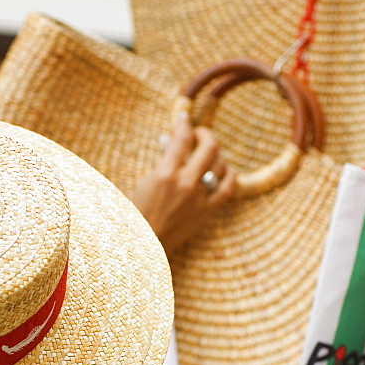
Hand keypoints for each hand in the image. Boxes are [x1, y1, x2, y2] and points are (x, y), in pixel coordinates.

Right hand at [129, 112, 235, 257]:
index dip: (183, 123)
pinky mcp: (206, 212)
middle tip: (199, 134)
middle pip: (208, 147)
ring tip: (208, 153)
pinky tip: (225, 171)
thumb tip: (169, 142)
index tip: (184, 117)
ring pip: (220, 166)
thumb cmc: (135, 215)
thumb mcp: (143, 183)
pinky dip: (229, 176)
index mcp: (165, 174)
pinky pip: (228, 189)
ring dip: (216, 154)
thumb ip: (160, 162)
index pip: (181, 138)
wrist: (141, 247)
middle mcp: (185, 184)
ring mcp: (198, 198)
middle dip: (205, 134)